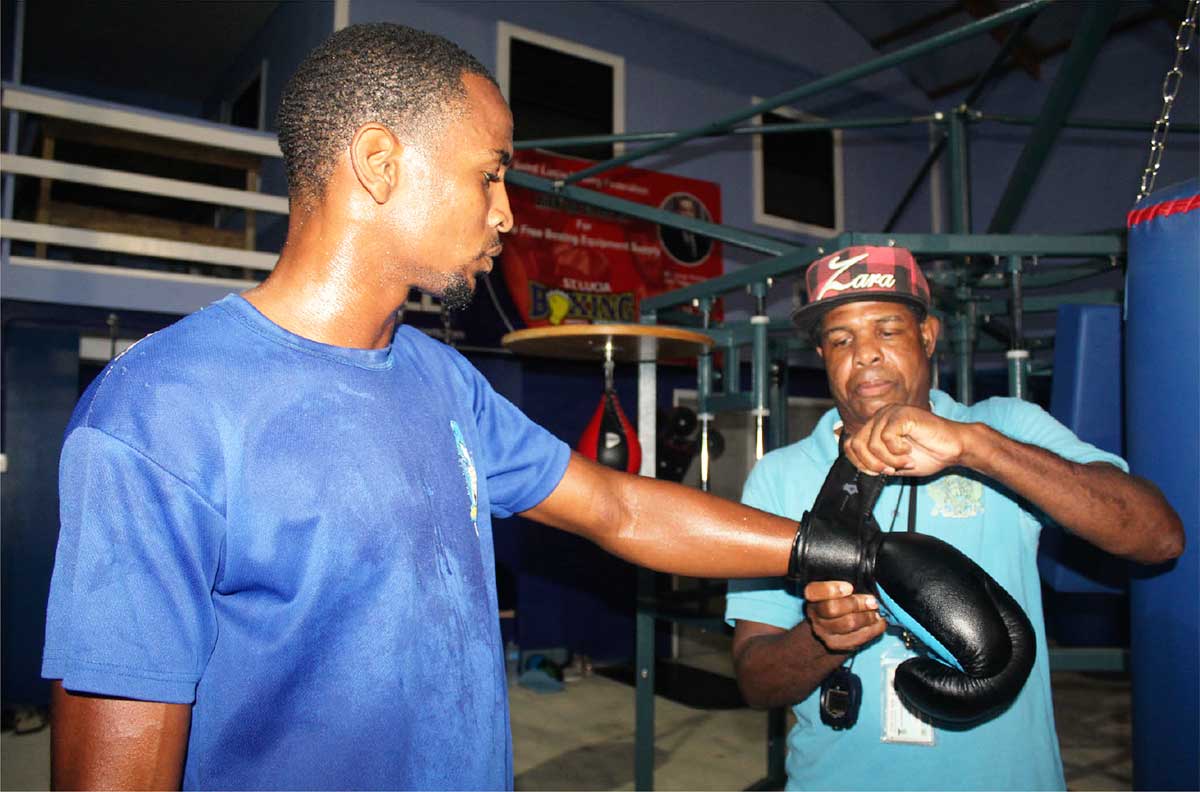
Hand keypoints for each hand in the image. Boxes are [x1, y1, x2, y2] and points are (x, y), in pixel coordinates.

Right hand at [804, 581, 885, 652]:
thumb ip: (847, 581)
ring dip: (867, 616)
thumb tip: (867, 582)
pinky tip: (879, 622)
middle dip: (856, 604)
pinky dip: (873, 629)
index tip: (849, 587)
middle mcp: (814, 614)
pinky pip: (858, 637)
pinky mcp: (837, 644)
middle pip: (832, 609)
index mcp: (812, 595)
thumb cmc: (839, 598)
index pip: (814, 592)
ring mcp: (824, 631)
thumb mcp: (837, 586)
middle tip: (872, 600)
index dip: (831, 589)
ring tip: (876, 611)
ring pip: (848, 624)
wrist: (831, 624)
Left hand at [844, 404, 970, 476]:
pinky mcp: (902, 414)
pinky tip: (909, 450)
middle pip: (857, 444)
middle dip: (874, 464)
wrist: (953, 449)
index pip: (850, 444)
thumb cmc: (928, 455)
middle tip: (893, 469)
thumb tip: (858, 466)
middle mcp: (880, 416)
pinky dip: (897, 451)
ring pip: (872, 444)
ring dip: (889, 460)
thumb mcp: (894, 464)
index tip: (880, 472)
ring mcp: (890, 413)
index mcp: (876, 427)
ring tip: (905, 461)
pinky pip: (886, 437)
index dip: (861, 463)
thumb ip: (875, 462)